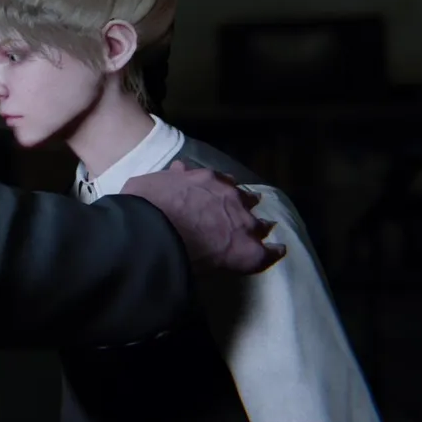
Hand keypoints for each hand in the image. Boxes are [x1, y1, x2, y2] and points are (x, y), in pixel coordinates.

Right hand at [121, 161, 285, 274]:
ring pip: (260, 224)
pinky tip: (276, 252)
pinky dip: (273, 252)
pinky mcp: (248, 250)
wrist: (153, 233)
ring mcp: (242, 223)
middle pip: (246, 200)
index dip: (224, 190)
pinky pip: (269, 252)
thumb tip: (179, 169)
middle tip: (242, 214)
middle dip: (245, 206)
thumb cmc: (145, 206)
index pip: (223, 182)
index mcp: (207, 180)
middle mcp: (230, 197)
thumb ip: (170, 177)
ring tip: (264, 232)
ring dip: (259, 227)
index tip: (223, 195)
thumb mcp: (151, 182)